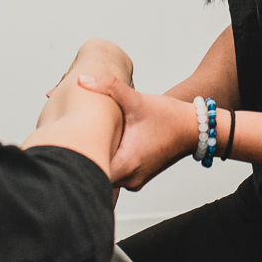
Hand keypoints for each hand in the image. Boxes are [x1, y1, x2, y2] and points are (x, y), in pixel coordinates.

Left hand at [77, 74, 198, 191]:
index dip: (75, 153)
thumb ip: (108, 87)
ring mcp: (133, 181)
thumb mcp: (136, 100)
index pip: (89, 168)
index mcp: (127, 164)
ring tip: (86, 136)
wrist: (194, 128)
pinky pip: (114, 171)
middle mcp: (129, 178)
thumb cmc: (169, 117)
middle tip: (71, 132)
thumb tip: (83, 80)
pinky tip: (103, 141)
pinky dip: (107, 158)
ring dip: (95, 155)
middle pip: (94, 170)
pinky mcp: (135, 177)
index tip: (67, 136)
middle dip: (83, 152)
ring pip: (103, 172)